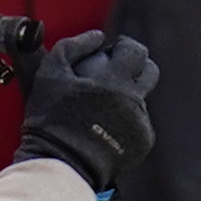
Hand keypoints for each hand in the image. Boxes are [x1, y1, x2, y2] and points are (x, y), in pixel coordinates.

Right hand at [15, 32, 158, 196]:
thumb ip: (73, 47)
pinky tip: (103, 127)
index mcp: (117, 81)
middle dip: (135, 67)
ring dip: (126, 97)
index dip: (124, 46)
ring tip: (101, 106)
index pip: (136, 50)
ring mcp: (140, 124)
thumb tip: (97, 37)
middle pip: (150, 72)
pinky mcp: (141, 144)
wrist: (60, 163)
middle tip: (114, 72)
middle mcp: (135, 101)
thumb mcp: (50, 74)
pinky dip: (125, 122)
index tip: (111, 52)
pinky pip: (138, 124)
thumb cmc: (51, 119)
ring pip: (141, 100)